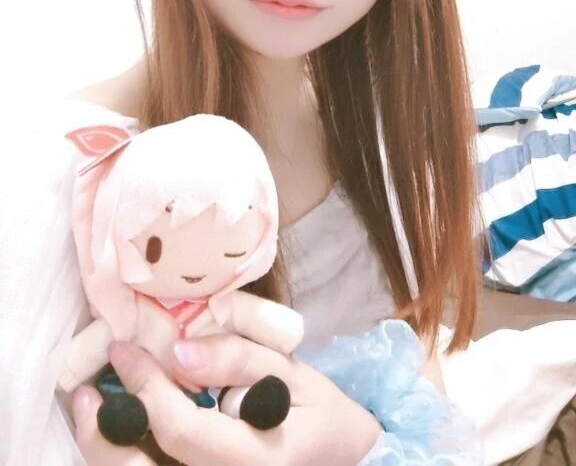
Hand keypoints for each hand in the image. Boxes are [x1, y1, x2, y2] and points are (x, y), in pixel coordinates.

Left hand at [74, 336, 380, 465]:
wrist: (341, 461)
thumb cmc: (319, 414)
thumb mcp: (292, 374)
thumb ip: (239, 358)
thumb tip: (178, 348)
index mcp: (252, 461)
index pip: (181, 430)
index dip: (146, 386)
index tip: (123, 348)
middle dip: (103, 430)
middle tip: (84, 388)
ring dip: (103, 447)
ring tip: (88, 407)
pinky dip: (124, 456)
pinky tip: (117, 426)